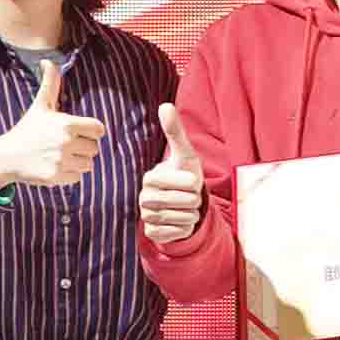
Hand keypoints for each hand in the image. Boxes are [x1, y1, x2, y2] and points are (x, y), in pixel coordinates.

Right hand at [0, 59, 104, 194]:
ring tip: (59, 155)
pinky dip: (69, 174)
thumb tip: (47, 61)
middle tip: (63, 144)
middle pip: (94, 147)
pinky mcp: (57, 177)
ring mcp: (61, 161)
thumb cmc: (26, 129)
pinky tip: (55, 166)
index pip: (99, 129)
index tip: (75, 131)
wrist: (5, 157)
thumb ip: (50, 84)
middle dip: (82, 146)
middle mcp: (66, 142)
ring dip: (77, 161)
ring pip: (88, 163)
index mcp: (66, 124)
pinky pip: (78, 177)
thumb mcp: (40, 106)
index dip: (89, 130)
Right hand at [136, 114, 205, 245]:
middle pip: (184, 201)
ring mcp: (146, 217)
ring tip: (186, 207)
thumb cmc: (185, 175)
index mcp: (150, 178)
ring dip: (192, 213)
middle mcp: (144, 197)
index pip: (183, 182)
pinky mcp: (153, 234)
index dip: (193, 182)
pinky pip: (177, 233)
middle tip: (190, 195)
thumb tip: (165, 105)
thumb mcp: (185, 153)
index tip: (190, 179)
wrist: (184, 203)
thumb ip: (175, 131)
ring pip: (182, 218)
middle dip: (195, 199)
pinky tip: (181, 221)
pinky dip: (186, 228)